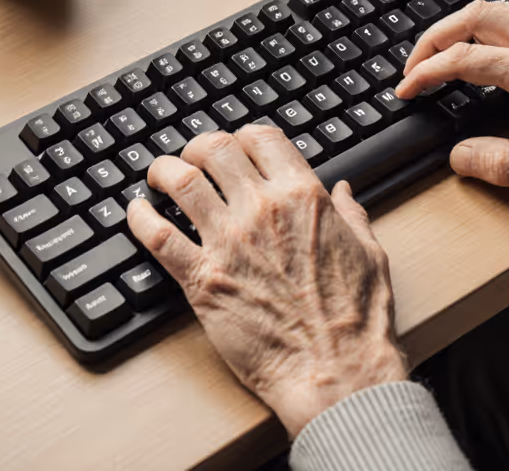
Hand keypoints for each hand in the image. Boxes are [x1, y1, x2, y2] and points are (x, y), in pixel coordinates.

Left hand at [126, 125, 406, 436]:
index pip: (261, 138)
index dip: (243, 136)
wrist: (335, 372)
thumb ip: (353, 215)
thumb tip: (345, 192)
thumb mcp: (370, 253)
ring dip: (165, 171)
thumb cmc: (357, 321)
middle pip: (215, 149)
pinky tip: (138, 212)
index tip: (237, 146)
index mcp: (305, 196)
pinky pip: (157, 236)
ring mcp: (229, 242)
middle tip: (193, 157)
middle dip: (199, 146)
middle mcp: (263, 209)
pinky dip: (140, 217)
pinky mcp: (202, 280)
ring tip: (160, 176)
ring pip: (181, 181)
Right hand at [396, 1, 508, 202]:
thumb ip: (504, 163)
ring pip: (501, 10)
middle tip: (413, 64)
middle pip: (477, 15)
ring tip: (441, 53)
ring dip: (462, 26)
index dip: (426, 73)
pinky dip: (490, 28)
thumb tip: (461, 158)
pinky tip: (486, 52)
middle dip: (435, 36)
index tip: (405, 89)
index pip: (466, 60)